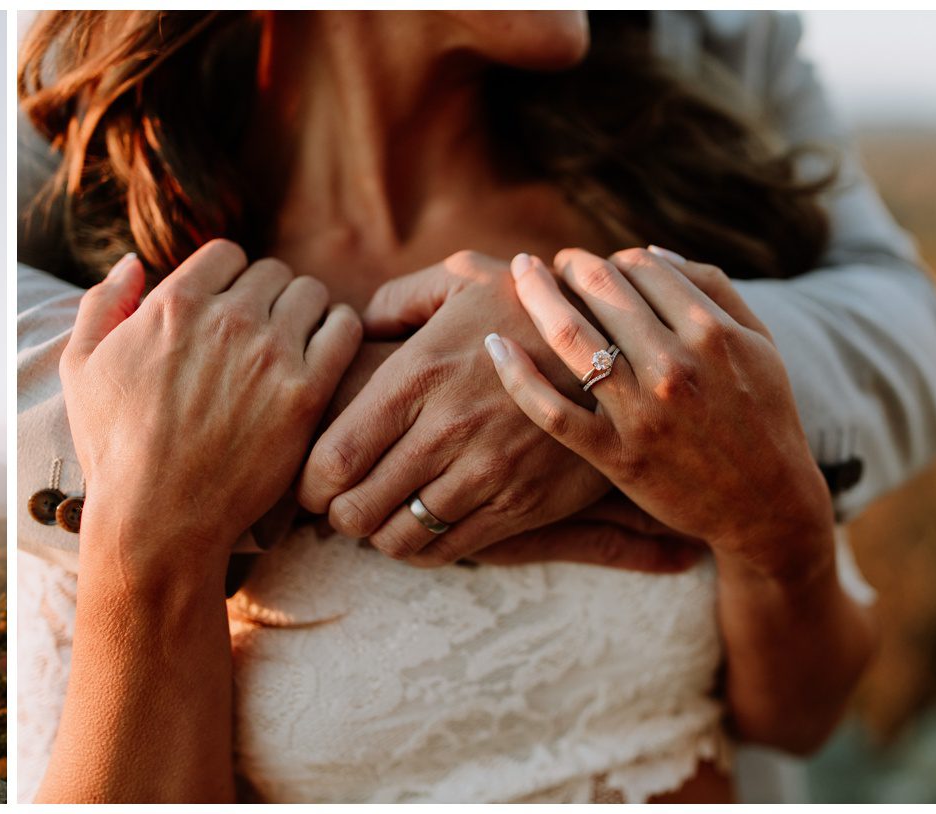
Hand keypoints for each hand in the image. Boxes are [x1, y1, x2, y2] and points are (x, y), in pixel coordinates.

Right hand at [63, 240, 360, 572]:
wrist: (158, 517)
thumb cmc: (114, 449)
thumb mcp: (81, 368)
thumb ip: (103, 303)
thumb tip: (132, 262)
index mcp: (175, 304)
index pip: (226, 254)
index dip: (228, 279)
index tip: (229, 309)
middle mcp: (227, 319)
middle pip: (272, 272)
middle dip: (267, 297)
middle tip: (263, 334)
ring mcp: (271, 354)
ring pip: (311, 293)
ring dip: (305, 313)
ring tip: (296, 344)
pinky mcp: (306, 392)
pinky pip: (345, 330)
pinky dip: (339, 333)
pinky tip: (325, 357)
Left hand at [297, 251, 610, 566]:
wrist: (626, 346)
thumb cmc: (533, 306)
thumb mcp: (466, 275)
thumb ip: (399, 298)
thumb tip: (354, 327)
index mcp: (419, 373)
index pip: (334, 457)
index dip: (309, 483)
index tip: (310, 484)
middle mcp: (447, 429)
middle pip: (357, 507)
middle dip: (335, 515)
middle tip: (338, 506)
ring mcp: (488, 472)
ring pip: (399, 538)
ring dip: (377, 535)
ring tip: (377, 519)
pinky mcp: (523, 504)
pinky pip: (450, 550)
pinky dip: (422, 550)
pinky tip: (421, 529)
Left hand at [485, 247, 834, 583]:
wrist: (767, 505)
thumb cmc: (763, 416)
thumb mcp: (759, 344)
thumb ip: (713, 289)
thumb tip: (651, 251)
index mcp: (711, 333)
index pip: (642, 267)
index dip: (611, 258)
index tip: (593, 264)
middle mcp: (675, 366)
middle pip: (601, 290)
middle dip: (569, 266)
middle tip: (547, 263)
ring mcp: (642, 413)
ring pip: (572, 337)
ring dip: (537, 296)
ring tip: (522, 278)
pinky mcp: (616, 455)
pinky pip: (552, 411)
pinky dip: (518, 374)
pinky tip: (495, 345)